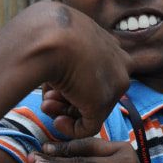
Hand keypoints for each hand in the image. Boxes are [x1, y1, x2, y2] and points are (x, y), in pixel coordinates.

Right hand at [28, 2, 132, 137]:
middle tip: (46, 100)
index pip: (92, 70)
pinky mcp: (103, 104)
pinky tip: (57, 121)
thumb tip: (56, 77)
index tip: (49, 85)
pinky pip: (88, 126)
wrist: (50, 37)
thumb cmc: (48, 33)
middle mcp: (117, 62)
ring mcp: (114, 84)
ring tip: (46, 105)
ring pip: (90, 106)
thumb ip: (62, 57)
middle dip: (65, 97)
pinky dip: (71, 129)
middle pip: (92, 88)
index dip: (68, 81)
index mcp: (108, 43)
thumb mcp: (58, 40)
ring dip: (63, 110)